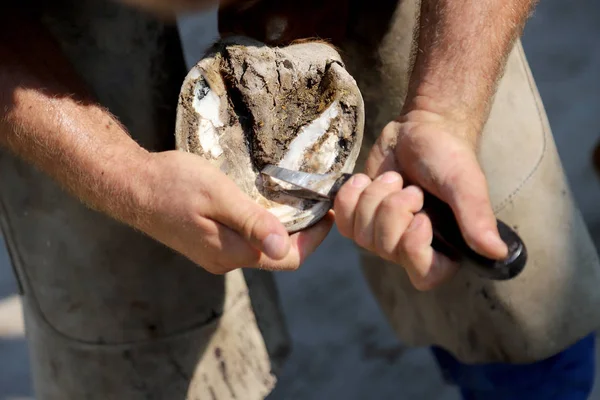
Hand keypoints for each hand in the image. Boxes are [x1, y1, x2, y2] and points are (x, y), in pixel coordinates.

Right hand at [135, 150, 332, 273]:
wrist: (131, 185)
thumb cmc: (173, 184)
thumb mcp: (218, 196)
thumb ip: (252, 222)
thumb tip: (284, 247)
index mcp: (232, 252)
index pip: (288, 258)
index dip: (314, 238)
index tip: (328, 211)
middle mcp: (226, 260)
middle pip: (277, 255)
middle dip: (302, 231)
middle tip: (316, 200)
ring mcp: (215, 254)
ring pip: (261, 247)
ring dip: (283, 227)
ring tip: (296, 198)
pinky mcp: (207, 243)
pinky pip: (245, 240)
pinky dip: (263, 225)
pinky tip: (265, 202)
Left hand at [335, 109, 506, 289]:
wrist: (420, 129)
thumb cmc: (449, 155)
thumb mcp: (465, 183)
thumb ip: (477, 217)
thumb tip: (498, 254)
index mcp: (444, 247)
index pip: (423, 276)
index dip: (414, 247)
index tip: (421, 215)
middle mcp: (411, 247)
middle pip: (385, 249)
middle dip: (393, 209)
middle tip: (410, 187)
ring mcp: (382, 234)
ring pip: (361, 236)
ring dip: (374, 198)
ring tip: (394, 179)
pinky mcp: (360, 217)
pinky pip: (343, 222)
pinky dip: (351, 196)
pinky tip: (365, 180)